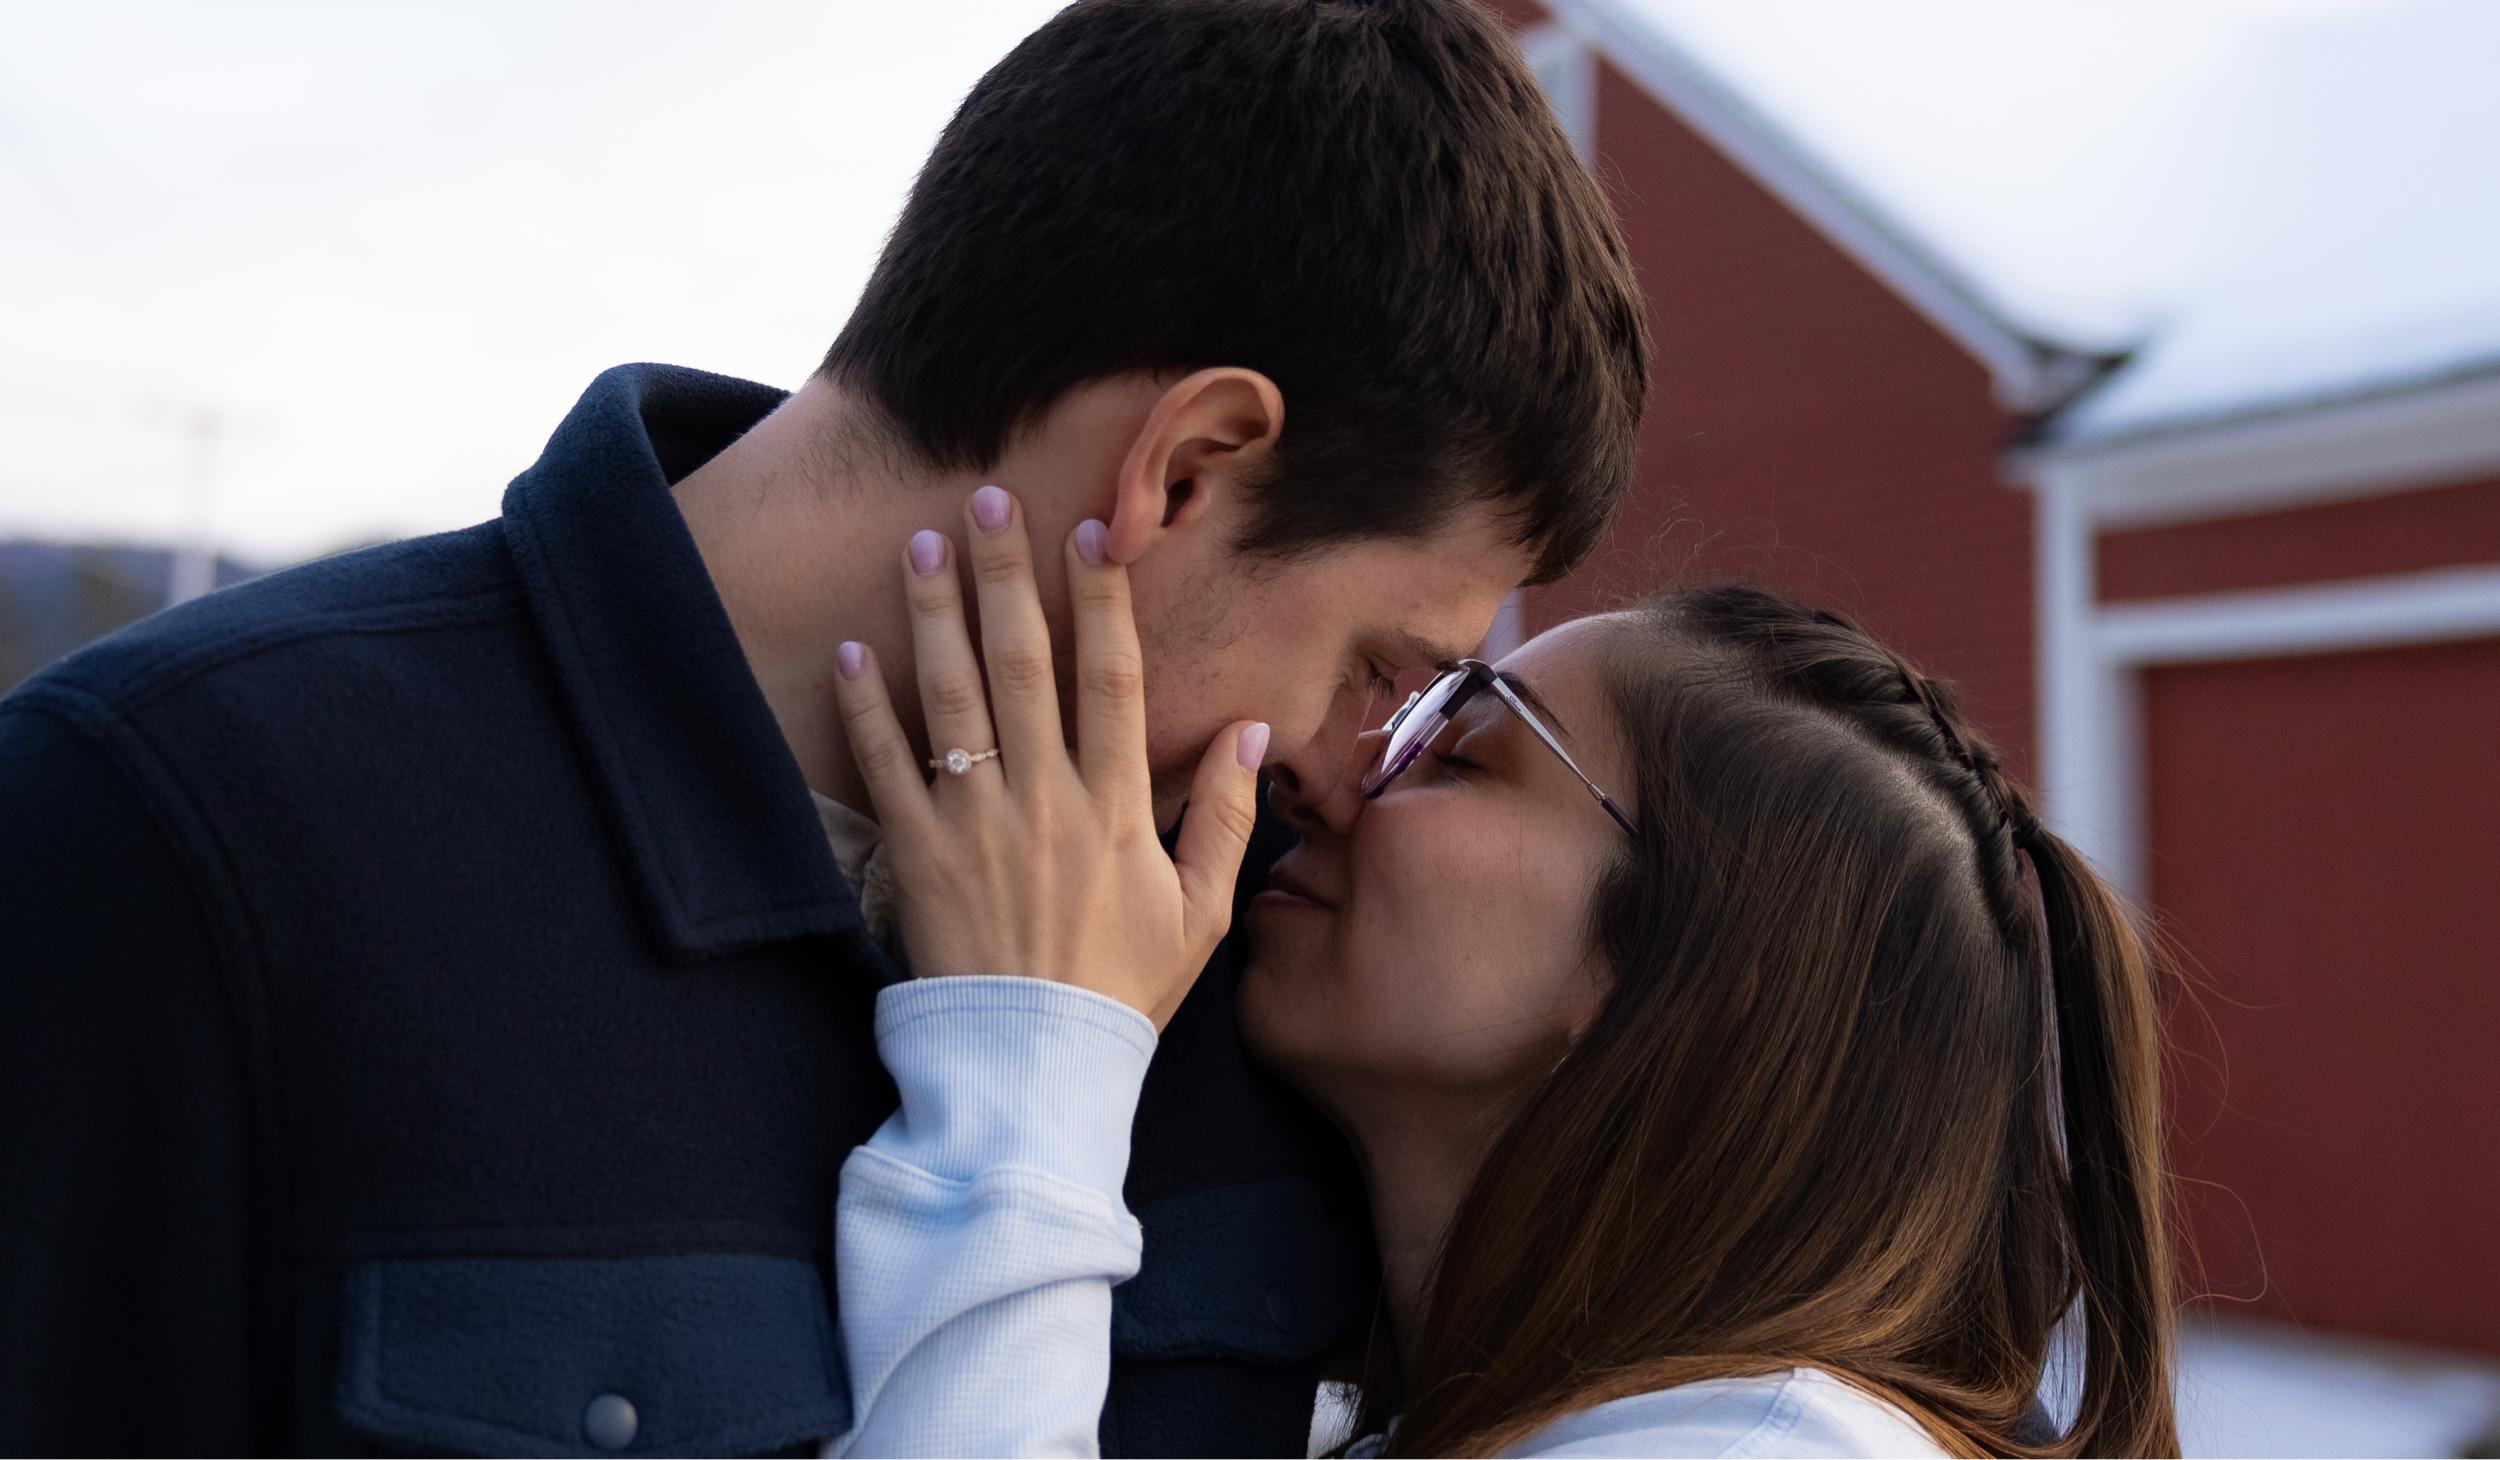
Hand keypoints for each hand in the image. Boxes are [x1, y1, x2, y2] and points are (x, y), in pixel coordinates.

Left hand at [830, 487, 1269, 1029]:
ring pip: (952, 700)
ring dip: (934, 617)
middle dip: (1006, 576)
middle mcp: (1046, 800)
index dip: (1103, 601)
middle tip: (986, 501)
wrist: (1036, 1069)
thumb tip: (1251, 733)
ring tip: (919, 547)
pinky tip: (852, 650)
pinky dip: (865, 709)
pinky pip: (887, 770)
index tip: (1092, 533)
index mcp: (1119, 808)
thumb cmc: (1124, 991)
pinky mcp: (917, 858)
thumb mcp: (1204, 915)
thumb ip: (1229, 820)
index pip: (1113, 680)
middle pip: (1024, 665)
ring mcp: (976, 825)